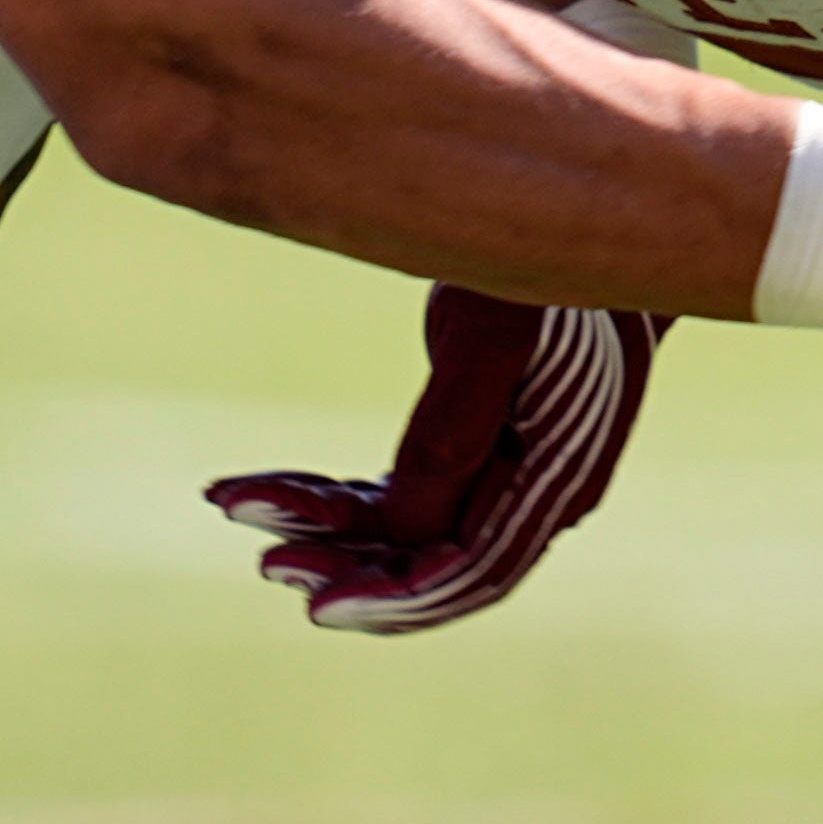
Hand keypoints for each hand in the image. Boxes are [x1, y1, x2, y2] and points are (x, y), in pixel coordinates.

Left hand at [203, 286, 665, 632]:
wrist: (582, 219)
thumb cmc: (542, 264)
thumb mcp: (496, 335)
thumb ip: (454, 439)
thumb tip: (398, 533)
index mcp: (557, 477)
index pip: (471, 569)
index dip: (393, 595)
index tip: (314, 604)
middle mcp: (534, 490)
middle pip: (433, 563)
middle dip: (347, 569)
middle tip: (266, 562)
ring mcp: (504, 470)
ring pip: (404, 530)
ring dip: (325, 528)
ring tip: (240, 505)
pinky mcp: (471, 441)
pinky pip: (395, 492)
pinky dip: (333, 496)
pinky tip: (271, 487)